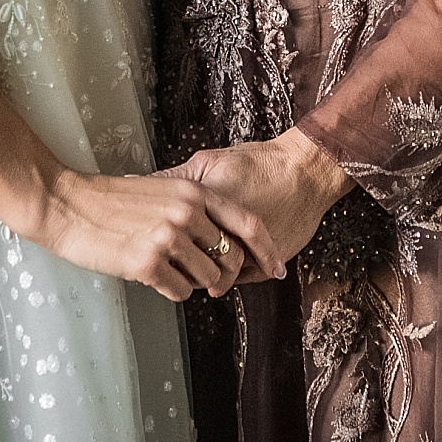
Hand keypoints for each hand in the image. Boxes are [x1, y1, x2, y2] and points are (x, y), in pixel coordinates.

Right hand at [36, 168, 286, 302]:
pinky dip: (170, 289)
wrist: (67, 205)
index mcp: (192, 192)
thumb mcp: (160, 191)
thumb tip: (217, 240)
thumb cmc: (110, 200)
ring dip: (192, 282)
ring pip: (208, 281)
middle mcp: (186, 214)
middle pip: (229, 260)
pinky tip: (150, 273)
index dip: (267, 250)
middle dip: (219, 274)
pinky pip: (181, 292)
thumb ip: (191, 209)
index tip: (277, 269)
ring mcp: (169, 239)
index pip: (247, 223)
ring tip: (165, 267)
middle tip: (200, 276)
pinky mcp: (148, 263)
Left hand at [162, 129, 352, 283]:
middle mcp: (223, 233)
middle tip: (166, 257)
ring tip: (192, 264)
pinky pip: (237, 280)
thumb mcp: (209, 161)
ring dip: (200, 274)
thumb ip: (174, 179)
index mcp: (204, 207)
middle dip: (174, 262)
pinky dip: (226, 276)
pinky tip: (220, 265)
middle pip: (186, 262)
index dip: (155, 239)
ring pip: (211, 277)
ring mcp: (244, 252)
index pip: (168, 235)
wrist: (305, 172)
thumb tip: (137, 183)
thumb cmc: (259, 163)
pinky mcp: (263, 264)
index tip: (146, 239)